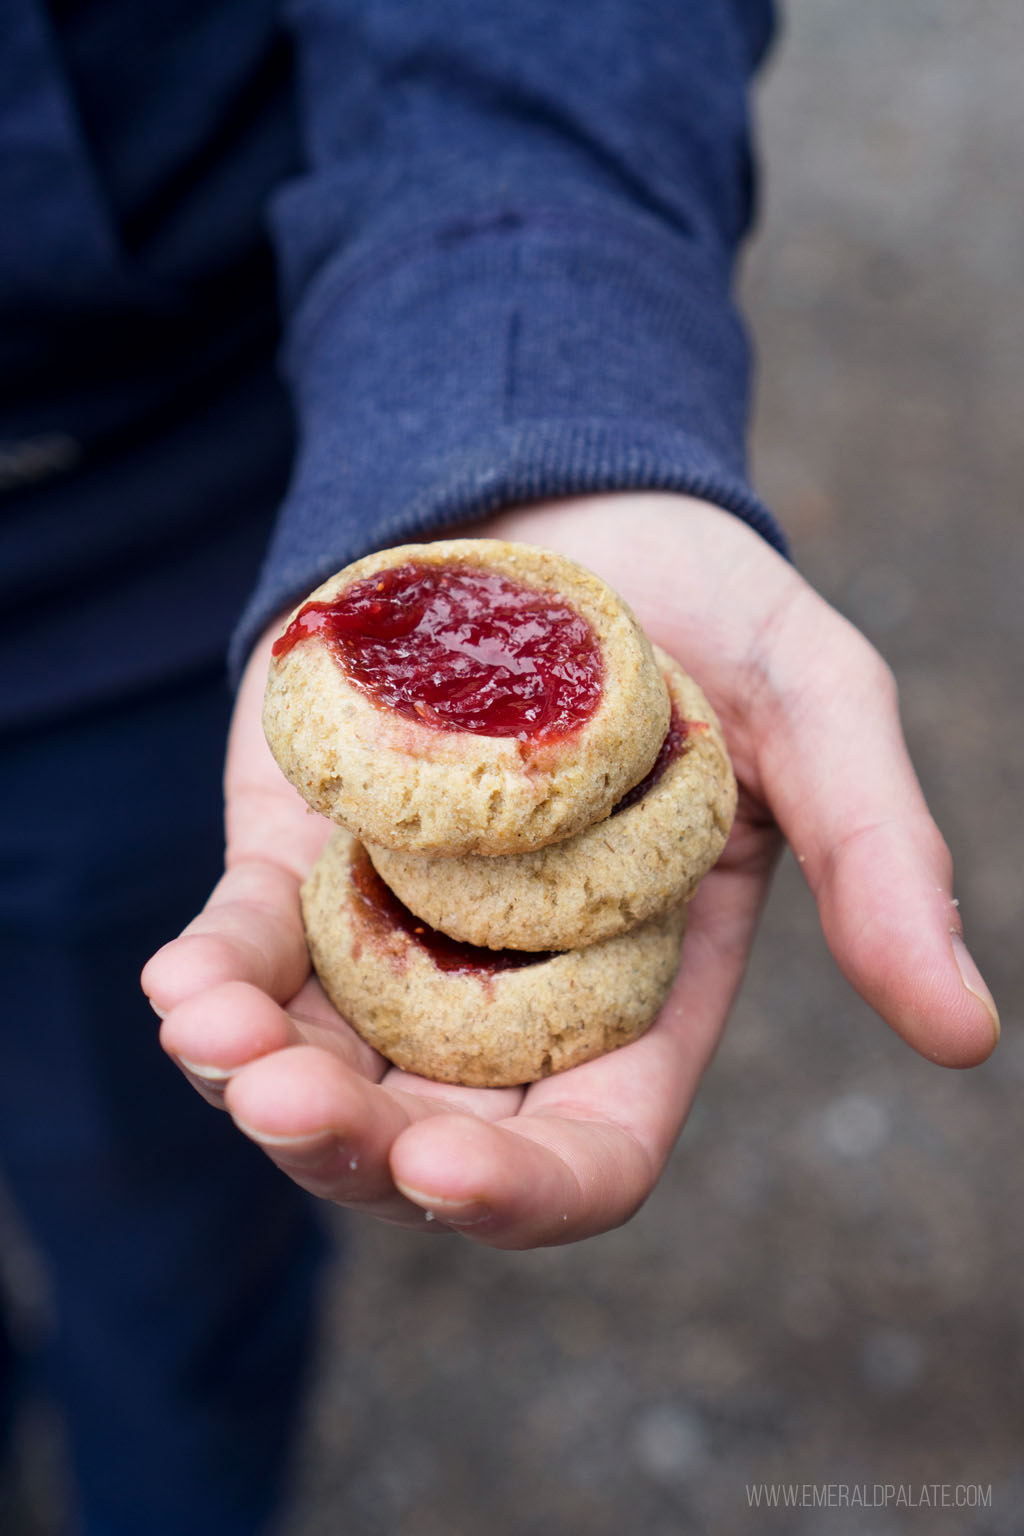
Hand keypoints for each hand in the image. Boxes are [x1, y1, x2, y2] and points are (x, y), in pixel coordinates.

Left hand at [142, 494, 998, 1247]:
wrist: (559, 492)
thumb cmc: (701, 601)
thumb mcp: (813, 707)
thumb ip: (876, 857)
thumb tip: (967, 1033)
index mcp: (641, 989)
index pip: (589, 1149)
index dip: (526, 1189)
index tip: (451, 1177)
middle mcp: (506, 988)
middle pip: (428, 1135)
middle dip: (354, 1149)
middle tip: (286, 1107)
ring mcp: (394, 932)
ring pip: (321, 1066)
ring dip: (254, 1081)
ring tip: (212, 1040)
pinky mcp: (304, 860)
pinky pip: (249, 949)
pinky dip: (210, 979)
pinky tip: (179, 986)